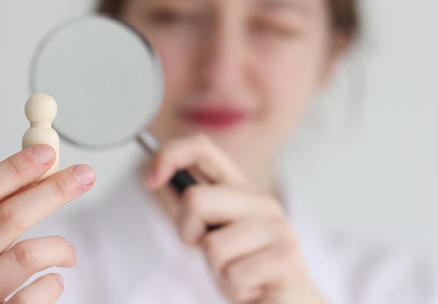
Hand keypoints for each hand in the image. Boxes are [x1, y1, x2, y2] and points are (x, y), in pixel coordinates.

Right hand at [0, 145, 95, 303]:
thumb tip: (36, 170)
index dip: (13, 169)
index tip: (46, 152)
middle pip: (4, 218)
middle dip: (51, 191)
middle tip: (83, 175)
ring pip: (25, 256)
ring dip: (59, 247)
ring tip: (68, 253)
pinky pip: (36, 295)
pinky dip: (53, 283)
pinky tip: (51, 282)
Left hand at [144, 134, 326, 303]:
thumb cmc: (247, 270)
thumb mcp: (214, 233)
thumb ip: (196, 207)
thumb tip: (157, 177)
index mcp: (241, 190)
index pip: (203, 149)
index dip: (170, 156)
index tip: (150, 180)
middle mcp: (262, 202)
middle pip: (196, 200)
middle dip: (190, 234)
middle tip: (213, 255)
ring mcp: (278, 228)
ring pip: (212, 246)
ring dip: (218, 272)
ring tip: (238, 275)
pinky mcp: (287, 259)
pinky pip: (232, 275)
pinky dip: (234, 290)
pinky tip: (252, 289)